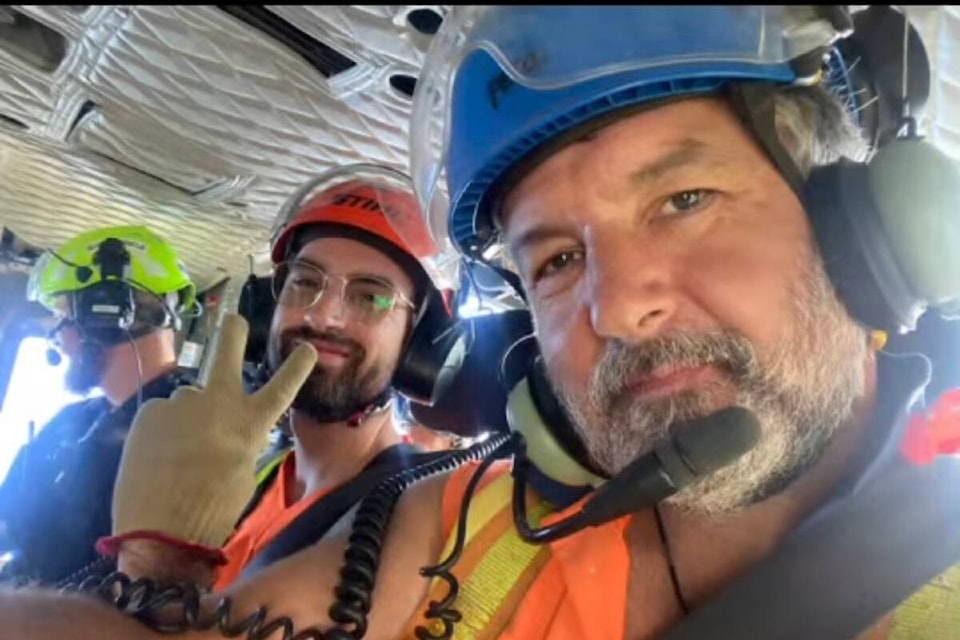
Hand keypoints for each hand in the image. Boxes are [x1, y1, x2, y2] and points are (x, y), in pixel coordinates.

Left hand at [106, 314, 316, 550]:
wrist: (162, 528)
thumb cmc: (215, 508)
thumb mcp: (244, 473)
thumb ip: (240, 441)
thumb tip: (228, 431)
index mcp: (251, 423)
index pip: (283, 386)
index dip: (298, 365)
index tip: (307, 348)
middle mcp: (217, 402)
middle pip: (226, 351)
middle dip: (232, 331)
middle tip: (234, 320)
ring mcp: (180, 403)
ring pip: (187, 402)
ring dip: (185, 418)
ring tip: (176, 455)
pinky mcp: (149, 412)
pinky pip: (160, 417)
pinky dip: (161, 433)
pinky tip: (157, 458)